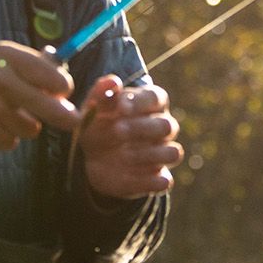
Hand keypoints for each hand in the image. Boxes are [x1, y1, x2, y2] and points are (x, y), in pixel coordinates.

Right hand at [0, 42, 78, 153]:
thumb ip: (30, 65)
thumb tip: (64, 81)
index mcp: (7, 57)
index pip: (53, 77)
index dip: (62, 88)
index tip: (62, 93)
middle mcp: (0, 81)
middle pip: (51, 107)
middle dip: (66, 116)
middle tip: (74, 120)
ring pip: (31, 129)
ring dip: (23, 126)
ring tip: (2, 115)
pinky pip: (10, 142)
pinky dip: (3, 138)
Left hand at [75, 75, 182, 199]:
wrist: (89, 159)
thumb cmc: (96, 126)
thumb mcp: (92, 110)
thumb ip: (101, 93)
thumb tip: (113, 81)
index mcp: (149, 105)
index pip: (156, 97)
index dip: (140, 101)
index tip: (120, 106)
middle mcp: (161, 127)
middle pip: (167, 125)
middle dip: (142, 128)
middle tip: (117, 130)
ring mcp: (160, 154)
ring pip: (173, 153)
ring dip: (148, 154)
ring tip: (123, 154)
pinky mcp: (156, 178)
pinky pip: (164, 181)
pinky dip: (150, 180)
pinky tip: (129, 174)